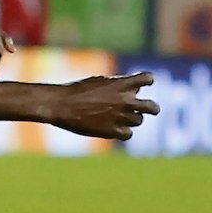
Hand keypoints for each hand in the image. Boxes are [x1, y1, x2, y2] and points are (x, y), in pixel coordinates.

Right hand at [43, 73, 158, 139]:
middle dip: (152, 108)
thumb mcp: (98, 82)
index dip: (146, 80)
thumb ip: (117, 86)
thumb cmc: (75, 91)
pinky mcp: (111, 131)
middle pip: (152, 107)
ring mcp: (120, 116)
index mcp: (122, 84)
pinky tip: (115, 129)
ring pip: (139, 121)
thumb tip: (129, 92)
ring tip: (120, 118)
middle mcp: (125, 100)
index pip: (148, 79)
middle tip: (151, 109)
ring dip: (132, 119)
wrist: (59, 105)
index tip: (142, 83)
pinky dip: (123, 132)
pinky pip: (128, 134)